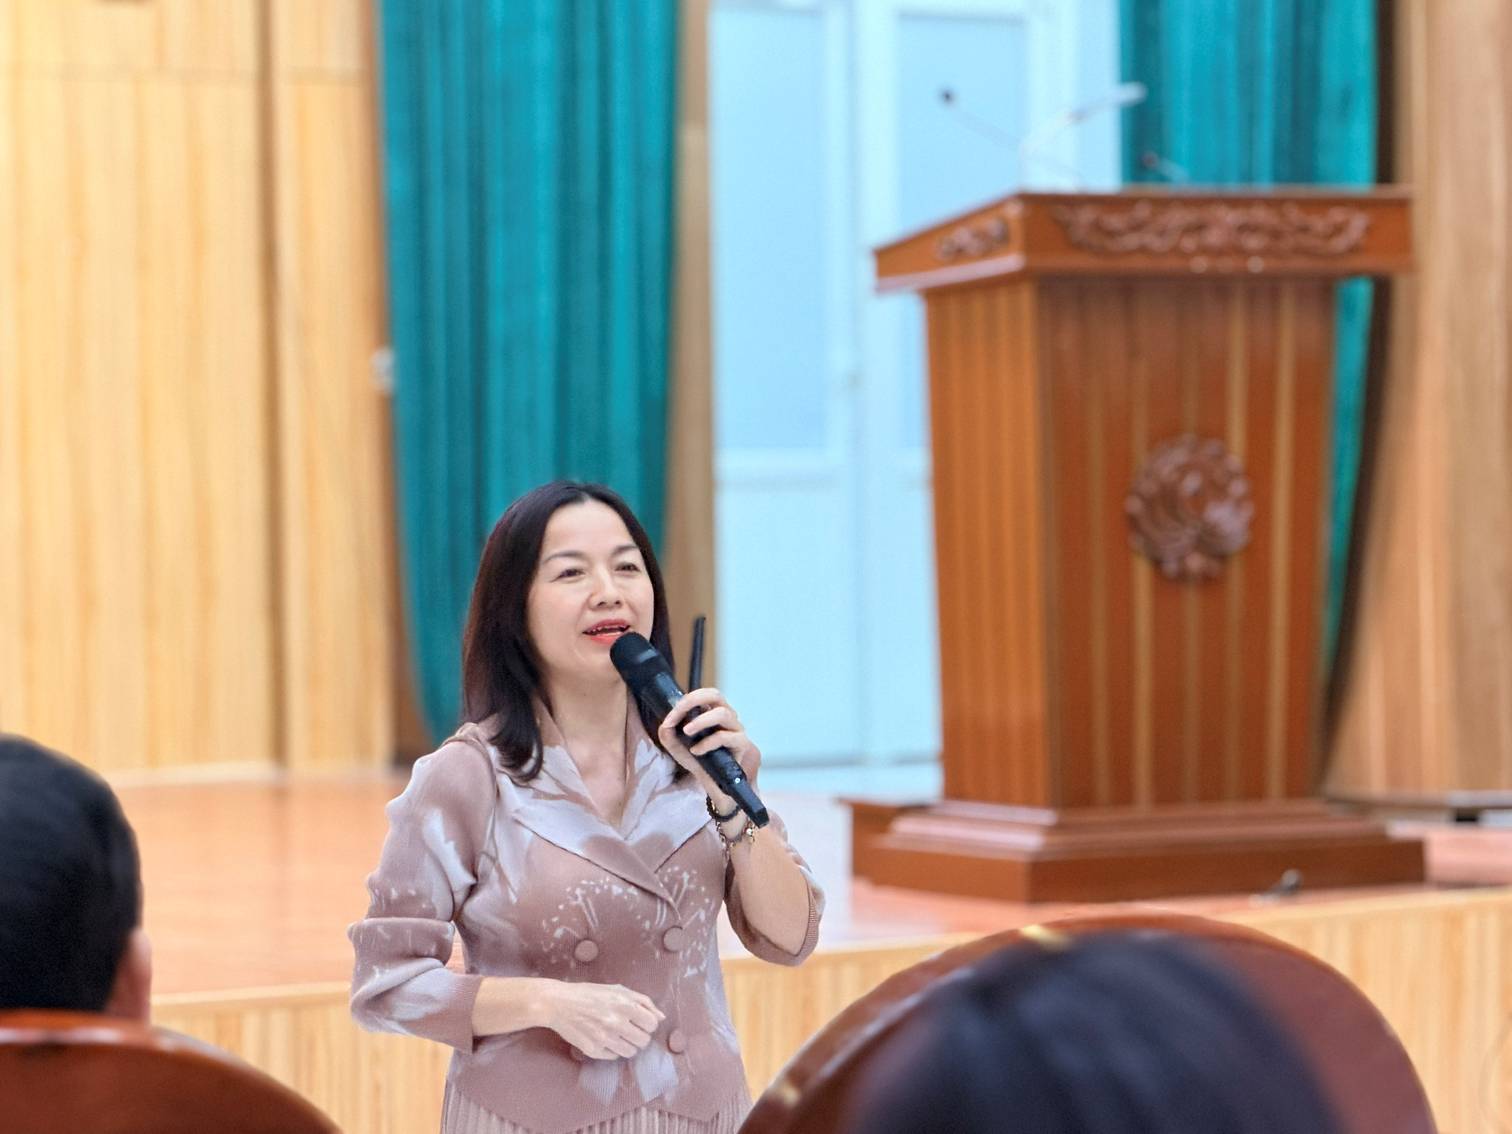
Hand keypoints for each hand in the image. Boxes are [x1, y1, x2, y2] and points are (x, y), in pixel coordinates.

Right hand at [545, 982, 663, 1059]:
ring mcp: (605, 1039)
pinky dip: (612, 1050)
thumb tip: (661, 1017)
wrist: (559, 1003)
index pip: (652, 1024)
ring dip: (628, 1045)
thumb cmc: (590, 994)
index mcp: (625, 1005)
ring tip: (618, 1035)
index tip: (640, 1021)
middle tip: (629, 1029)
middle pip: (643, 1041)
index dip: (648, 1023)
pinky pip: (614, 1057)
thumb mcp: (618, 990)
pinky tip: (604, 1038)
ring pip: (630, 1052)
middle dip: (639, 1035)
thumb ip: (643, 1002)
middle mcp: (616, 1023)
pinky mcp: (594, 1051)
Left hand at [657, 687, 761, 794]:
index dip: (684, 701)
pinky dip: (708, 742)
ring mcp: (735, 729)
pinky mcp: (740, 744)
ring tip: (687, 731)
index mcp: (712, 711)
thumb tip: (666, 724)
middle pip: (715, 694)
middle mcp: (726, 716)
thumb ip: (668, 734)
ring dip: (701, 721)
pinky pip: (726, 737)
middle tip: (678, 713)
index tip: (669, 718)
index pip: (702, 695)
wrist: (712, 783)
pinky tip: (696, 751)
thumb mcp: (677, 746)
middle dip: (693, 700)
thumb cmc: (698, 760)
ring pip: (723, 713)